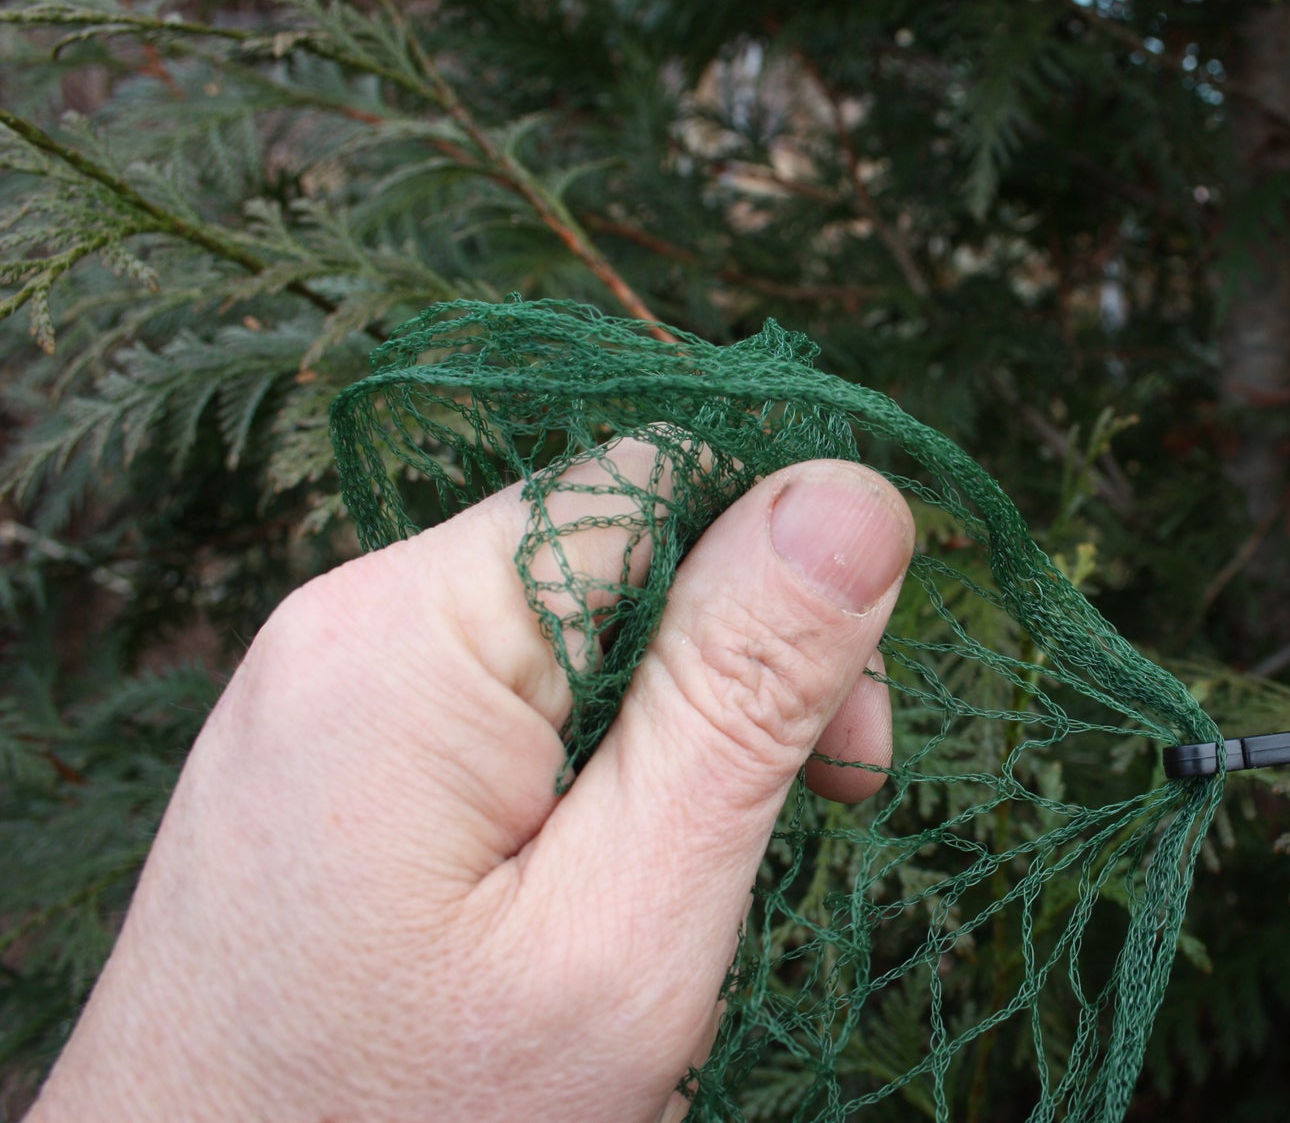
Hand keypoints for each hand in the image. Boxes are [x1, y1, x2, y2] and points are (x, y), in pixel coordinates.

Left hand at [30, 446, 912, 1122]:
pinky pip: (508, 702)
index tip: (849, 753)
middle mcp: (344, 621)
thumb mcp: (624, 927)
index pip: (665, 475)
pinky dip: (593, 778)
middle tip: (808, 826)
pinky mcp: (327, 753)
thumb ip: (740, 697)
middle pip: (624, 555)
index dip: (792, 585)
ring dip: (671, 745)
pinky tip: (603, 888)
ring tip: (685, 898)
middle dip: (738, 681)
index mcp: (410, 632)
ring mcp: (322, 688)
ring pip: (578, 636)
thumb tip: (855, 487)